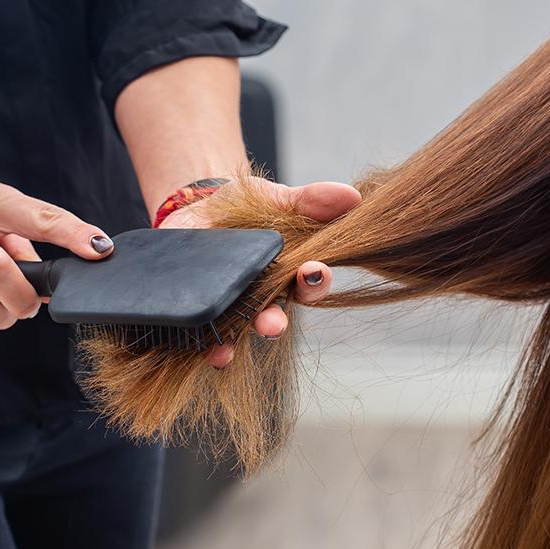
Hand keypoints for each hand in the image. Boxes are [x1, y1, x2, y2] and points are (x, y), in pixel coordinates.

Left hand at [158, 177, 361, 366]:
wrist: (197, 206)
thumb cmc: (246, 208)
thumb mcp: (278, 198)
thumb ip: (311, 200)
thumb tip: (352, 195)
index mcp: (288, 273)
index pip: (307, 284)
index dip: (313, 282)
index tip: (313, 272)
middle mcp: (261, 298)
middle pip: (272, 317)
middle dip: (273, 324)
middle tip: (272, 326)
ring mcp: (229, 307)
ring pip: (233, 334)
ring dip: (231, 344)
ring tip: (224, 352)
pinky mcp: (198, 309)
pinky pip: (198, 334)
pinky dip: (197, 345)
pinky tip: (198, 350)